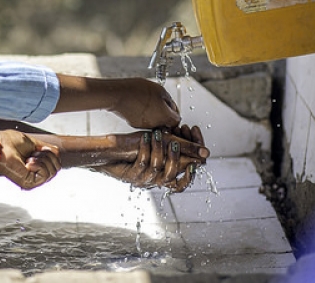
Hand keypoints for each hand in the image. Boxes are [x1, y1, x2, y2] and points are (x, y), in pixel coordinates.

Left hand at [0, 130, 60, 189]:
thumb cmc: (9, 142)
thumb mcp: (34, 143)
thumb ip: (47, 150)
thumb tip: (56, 153)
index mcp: (35, 165)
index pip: (56, 163)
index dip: (50, 152)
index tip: (37, 148)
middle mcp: (34, 174)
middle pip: (57, 168)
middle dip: (48, 155)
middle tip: (33, 153)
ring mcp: (32, 180)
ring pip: (54, 171)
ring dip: (43, 159)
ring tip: (29, 157)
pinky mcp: (29, 183)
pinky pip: (46, 174)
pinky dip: (39, 164)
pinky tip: (28, 162)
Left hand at [92, 125, 206, 192]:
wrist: (110, 151)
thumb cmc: (135, 146)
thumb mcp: (162, 144)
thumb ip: (180, 148)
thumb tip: (204, 152)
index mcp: (164, 175)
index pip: (184, 181)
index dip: (193, 171)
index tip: (200, 154)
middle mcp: (155, 180)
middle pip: (172, 174)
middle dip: (175, 155)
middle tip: (176, 140)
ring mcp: (142, 179)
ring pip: (156, 167)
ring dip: (158, 148)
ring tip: (158, 134)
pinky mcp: (130, 175)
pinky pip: (141, 162)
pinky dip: (144, 147)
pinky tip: (144, 136)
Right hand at [111, 78, 180, 129]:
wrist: (118, 94)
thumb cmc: (138, 90)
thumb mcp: (160, 89)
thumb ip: (169, 100)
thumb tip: (171, 107)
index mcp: (165, 116)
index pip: (177, 120)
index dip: (174, 112)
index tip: (170, 106)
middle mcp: (156, 124)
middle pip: (165, 122)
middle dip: (164, 113)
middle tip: (158, 102)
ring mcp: (144, 126)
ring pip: (154, 122)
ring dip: (153, 114)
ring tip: (146, 101)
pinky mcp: (134, 124)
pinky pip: (143, 121)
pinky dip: (143, 115)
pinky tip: (138, 104)